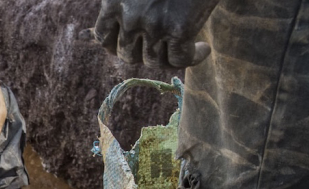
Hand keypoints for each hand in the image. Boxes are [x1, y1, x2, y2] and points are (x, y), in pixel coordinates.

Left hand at [91, 0, 218, 67]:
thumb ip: (124, 3)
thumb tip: (107, 32)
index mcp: (113, 1)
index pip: (103, 39)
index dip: (117, 46)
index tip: (132, 44)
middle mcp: (130, 16)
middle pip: (128, 55)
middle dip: (143, 53)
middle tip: (160, 45)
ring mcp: (154, 25)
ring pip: (154, 61)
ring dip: (169, 57)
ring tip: (184, 45)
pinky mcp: (179, 29)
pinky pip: (181, 60)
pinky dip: (194, 57)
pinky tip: (204, 48)